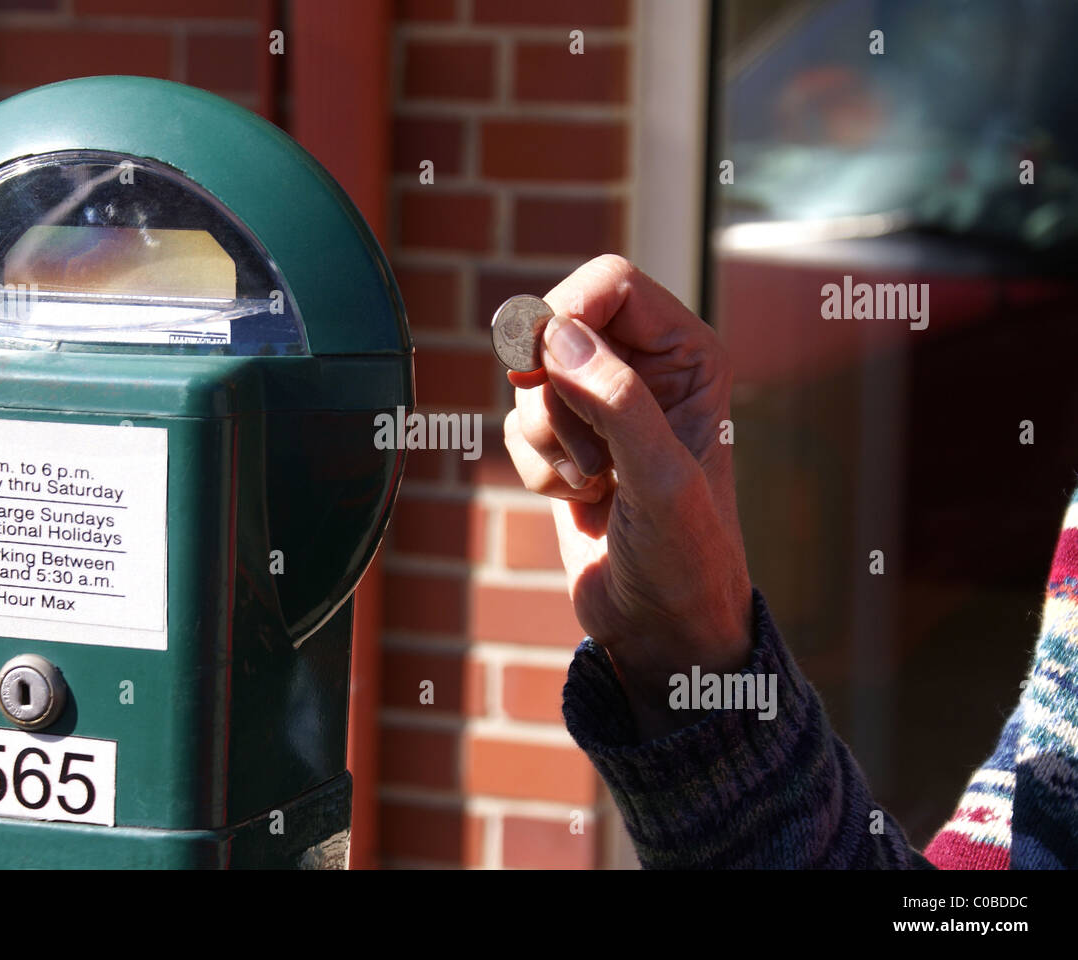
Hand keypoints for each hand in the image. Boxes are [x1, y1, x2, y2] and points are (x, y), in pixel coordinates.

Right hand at [502, 255, 753, 736]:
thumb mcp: (662, 478)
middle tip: (580, 444)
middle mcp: (646, 368)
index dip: (565, 314)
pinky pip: (516, 424)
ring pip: (530, 379)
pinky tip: (580, 499)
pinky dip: (536, 467)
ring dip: (547, 439)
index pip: (609, 283)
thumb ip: (618, 400)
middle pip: (556, 325)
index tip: (538, 366)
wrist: (662, 626)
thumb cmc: (686, 557)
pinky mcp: (567, 441)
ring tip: (596, 483)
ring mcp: (601, 404)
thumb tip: (557, 333)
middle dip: (551, 390)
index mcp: (689, 354)